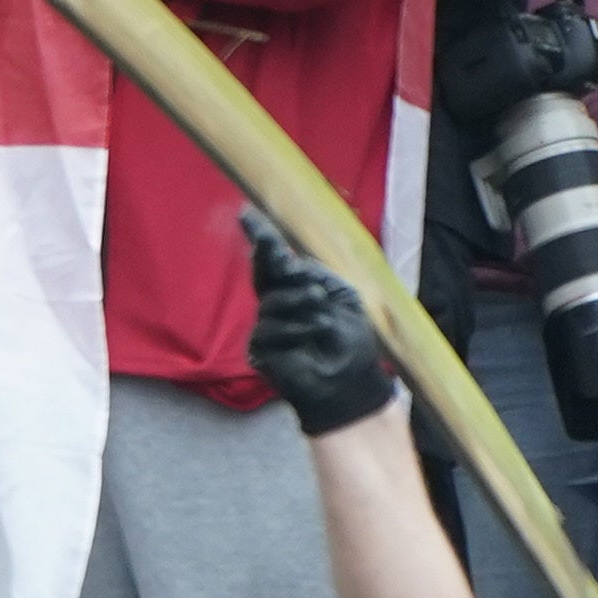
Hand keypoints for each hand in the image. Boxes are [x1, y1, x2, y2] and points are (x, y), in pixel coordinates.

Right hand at [238, 213, 399, 432]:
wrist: (349, 383)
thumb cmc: (351, 342)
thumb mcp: (344, 298)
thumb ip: (317, 276)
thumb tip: (289, 262)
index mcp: (298, 289)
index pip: (274, 261)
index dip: (261, 238)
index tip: (246, 215)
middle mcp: (278, 304)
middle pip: (266, 274)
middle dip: (278, 267)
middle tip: (296, 273)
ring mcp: (267, 326)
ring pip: (272, 302)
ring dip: (301, 308)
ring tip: (323, 324)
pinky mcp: (260, 349)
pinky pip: (269, 329)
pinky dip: (295, 331)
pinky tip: (310, 341)